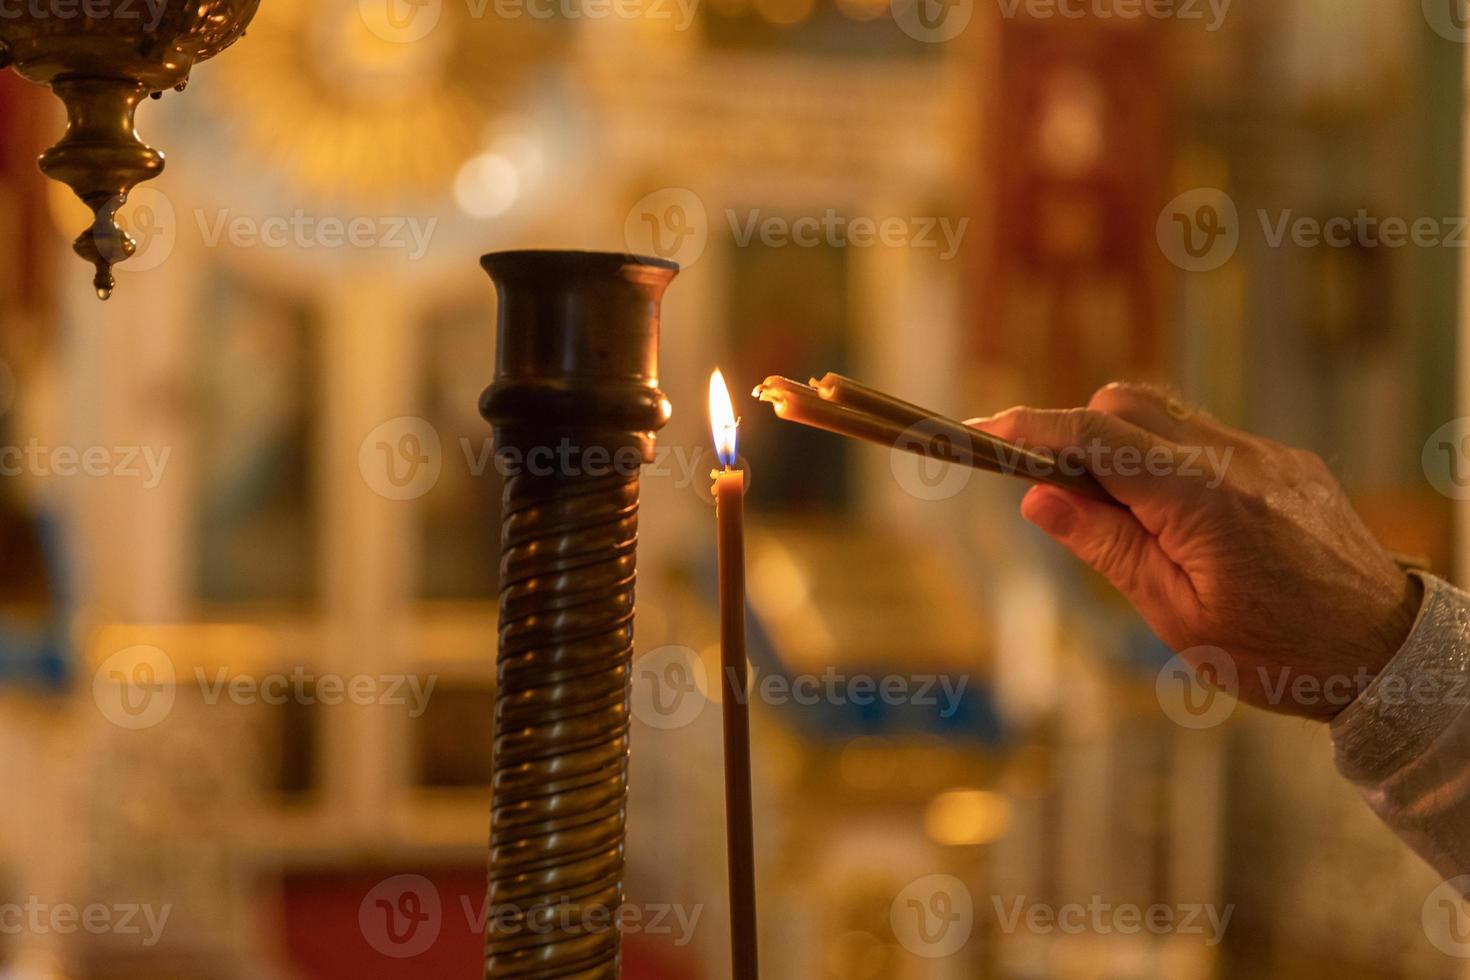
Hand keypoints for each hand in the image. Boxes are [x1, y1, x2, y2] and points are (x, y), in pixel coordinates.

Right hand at [971, 383, 1421, 720]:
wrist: (1385, 655)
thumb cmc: (1280, 653)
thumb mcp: (1176, 615)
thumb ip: (1106, 546)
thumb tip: (1038, 498)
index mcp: (1199, 498)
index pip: (1094, 436)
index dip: (1030, 427)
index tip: (983, 428)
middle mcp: (1234, 458)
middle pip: (1124, 403)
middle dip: (1076, 434)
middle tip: (1058, 495)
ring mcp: (1264, 454)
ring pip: (1164, 414)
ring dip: (1122, 447)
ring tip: (1123, 519)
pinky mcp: (1283, 461)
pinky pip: (1205, 438)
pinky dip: (1167, 462)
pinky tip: (1178, 523)